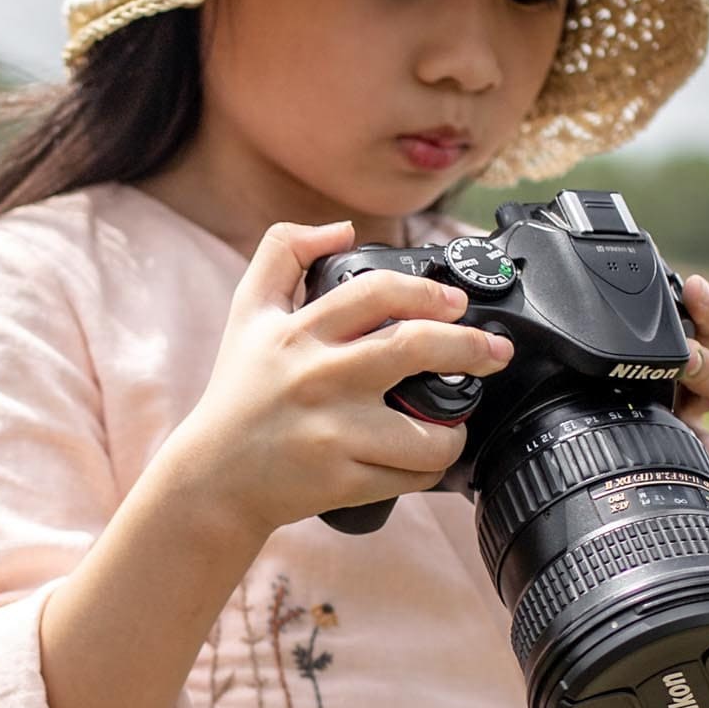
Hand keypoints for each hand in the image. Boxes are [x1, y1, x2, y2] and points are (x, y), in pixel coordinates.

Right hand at [165, 220, 516, 538]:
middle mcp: (319, 378)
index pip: (377, 293)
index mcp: (301, 332)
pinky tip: (426, 456)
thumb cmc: (239, 394)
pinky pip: (411, 474)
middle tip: (495, 353)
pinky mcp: (342, 480)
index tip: (456, 302)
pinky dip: (431, 467)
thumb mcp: (247, 313)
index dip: (428, 291)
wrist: (214, 478)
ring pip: (425, 428)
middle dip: (471, 347)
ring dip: (456, 427)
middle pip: (416, 348)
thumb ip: (283, 253)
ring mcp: (333, 432)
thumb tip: (342, 228)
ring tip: (457, 421)